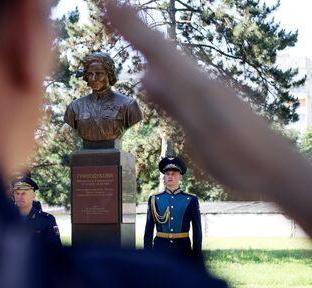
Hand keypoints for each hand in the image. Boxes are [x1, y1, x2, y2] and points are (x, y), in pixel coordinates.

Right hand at [104, 0, 311, 235]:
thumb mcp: (205, 134)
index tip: (109, 6)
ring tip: (128, 29)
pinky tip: (156, 67)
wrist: (279, 169)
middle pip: (163, 48)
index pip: (157, 48)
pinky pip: (177, 75)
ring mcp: (207, 91)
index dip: (132, 27)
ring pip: (170, 60)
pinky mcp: (211, 102)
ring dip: (147, 44)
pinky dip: (160, 64)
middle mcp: (201, 82)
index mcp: (196, 86)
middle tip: (112, 10)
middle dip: (136, 28)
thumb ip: (177, 104)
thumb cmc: (241, 158)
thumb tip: (146, 74)